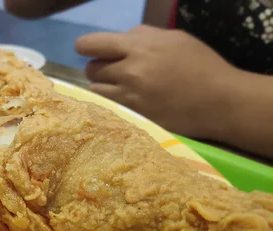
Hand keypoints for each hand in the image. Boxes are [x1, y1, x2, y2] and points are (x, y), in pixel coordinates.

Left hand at [75, 25, 236, 139]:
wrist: (221, 102)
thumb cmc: (202, 66)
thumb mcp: (174, 39)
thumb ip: (143, 36)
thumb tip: (122, 39)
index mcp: (140, 47)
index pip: (93, 44)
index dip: (86, 46)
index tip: (87, 50)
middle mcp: (129, 72)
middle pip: (91, 68)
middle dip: (98, 67)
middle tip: (112, 71)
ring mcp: (130, 97)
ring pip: (96, 90)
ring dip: (103, 87)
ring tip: (120, 88)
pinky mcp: (134, 116)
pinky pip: (107, 107)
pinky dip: (110, 103)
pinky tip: (123, 101)